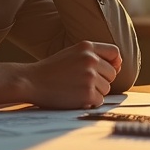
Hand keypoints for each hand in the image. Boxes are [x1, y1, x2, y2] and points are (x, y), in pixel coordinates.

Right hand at [0, 41, 122, 108]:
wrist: (31, 81)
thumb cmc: (51, 70)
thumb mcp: (72, 53)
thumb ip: (93, 56)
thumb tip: (119, 65)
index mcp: (87, 46)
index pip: (114, 52)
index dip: (113, 63)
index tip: (105, 70)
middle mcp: (90, 59)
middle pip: (112, 73)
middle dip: (101, 80)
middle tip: (81, 82)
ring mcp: (90, 77)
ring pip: (106, 88)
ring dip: (94, 92)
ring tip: (75, 89)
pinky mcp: (87, 94)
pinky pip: (99, 101)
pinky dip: (89, 103)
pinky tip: (74, 98)